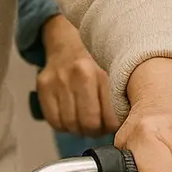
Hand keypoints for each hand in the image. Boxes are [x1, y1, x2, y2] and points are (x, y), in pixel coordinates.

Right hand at [36, 16, 119, 136]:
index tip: (114, 123)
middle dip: (96, 130)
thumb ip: (123, 99)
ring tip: (85, 119)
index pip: (111, 119)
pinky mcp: (44, 85)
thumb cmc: (97, 64)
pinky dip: (64, 125)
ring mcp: (60, 79)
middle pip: (89, 124)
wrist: (69, 41)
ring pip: (71, 125)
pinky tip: (70, 115)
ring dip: (79, 129)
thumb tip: (128, 127)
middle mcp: (81, 74)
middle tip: (99, 124)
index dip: (113, 128)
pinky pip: (54, 121)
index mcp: (104, 72)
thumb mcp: (116, 75)